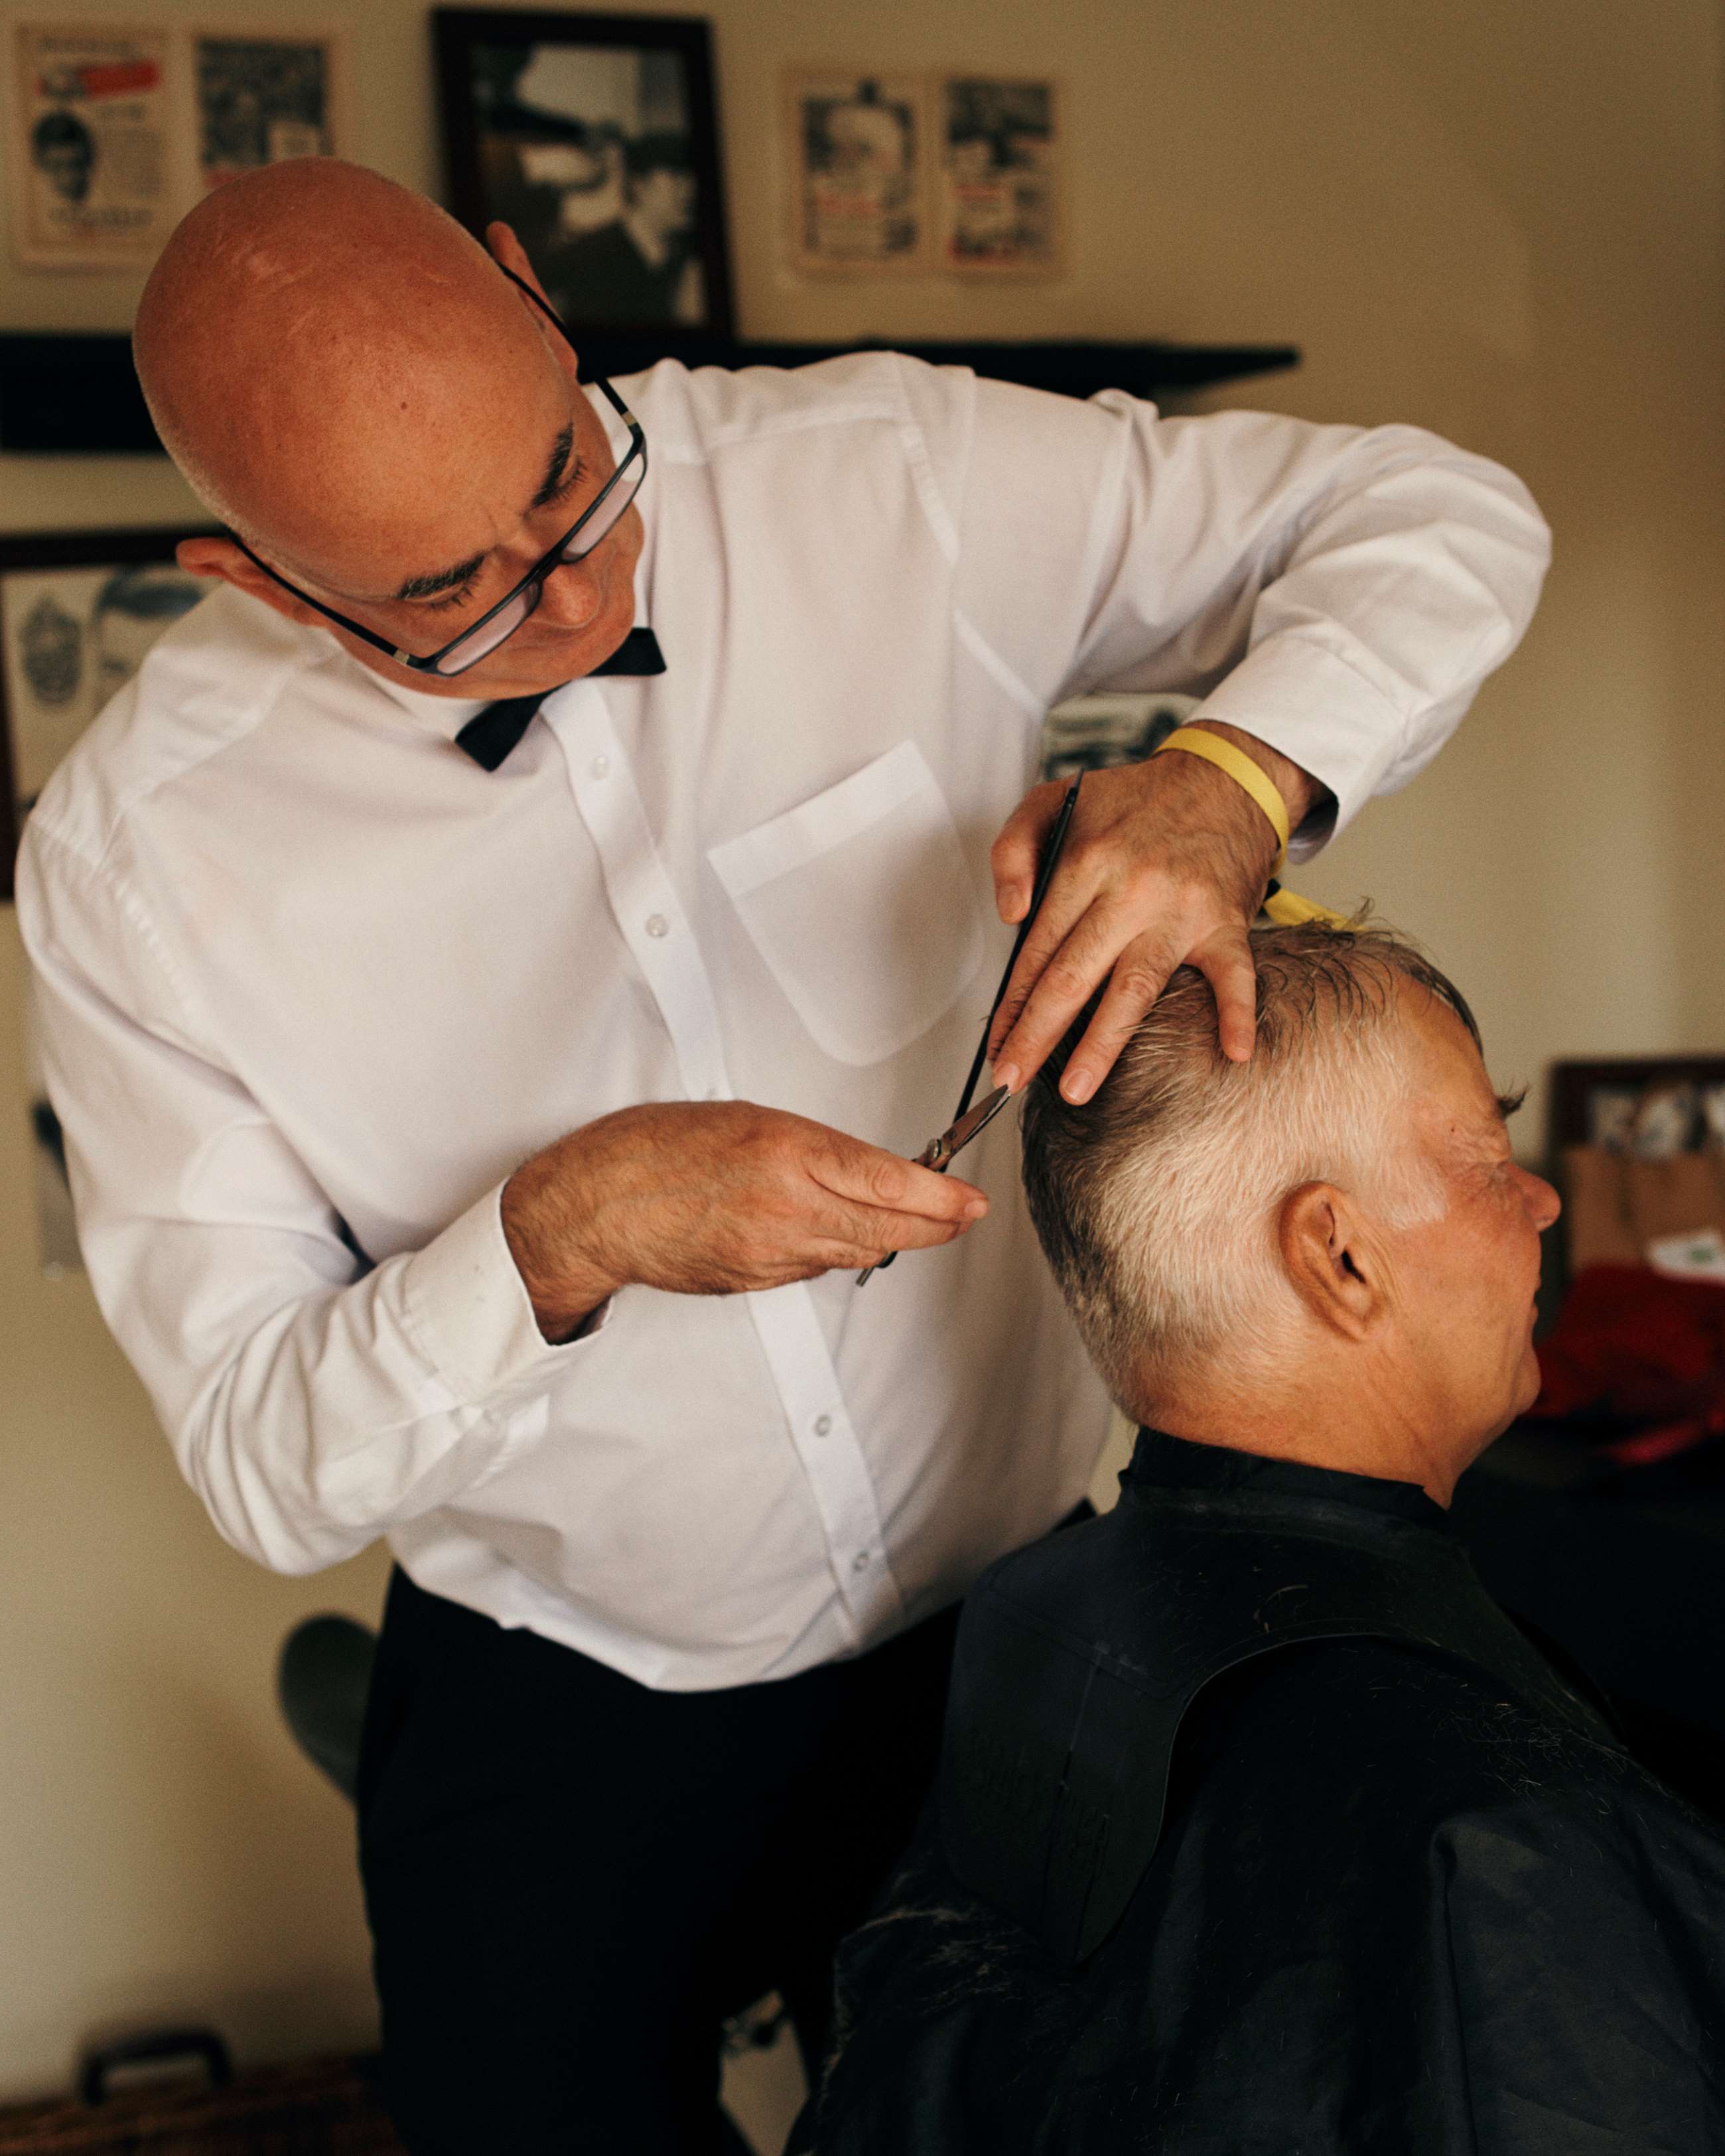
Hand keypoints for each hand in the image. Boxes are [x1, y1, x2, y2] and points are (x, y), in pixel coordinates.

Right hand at [502, 1101, 988, 1339]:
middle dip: (936, 1227)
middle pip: (889, 1231)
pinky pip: (814, 1268)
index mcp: (787, 1154)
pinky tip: (825, 1231)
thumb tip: (866, 1171)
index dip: (942, 1198)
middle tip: (961, 1217)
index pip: (889, 1182)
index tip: (972, 1202)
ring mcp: (772, 1254)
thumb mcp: (748, 1120)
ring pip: (857, 1254)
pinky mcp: (755, 1283)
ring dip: (883, 1237)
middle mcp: (787, 1209)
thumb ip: (813, 1149)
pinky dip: (831, 1251)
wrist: (596, 1206)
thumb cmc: (656, 1150)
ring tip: (899, 1217)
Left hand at [988, 724, 1324, 1099]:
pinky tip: (1233, 1052)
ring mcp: (1180, 911)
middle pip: (1073, 976)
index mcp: (1085, 863)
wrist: (1224, 778)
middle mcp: (1130, 891)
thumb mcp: (1054, 798)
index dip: (1013, 1004)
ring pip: (1135, 987)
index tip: (997, 1044)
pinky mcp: (1225, 923)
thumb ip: (1012, 849)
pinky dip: (1239, 1013)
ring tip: (1077, 1089)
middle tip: (1012, 1079)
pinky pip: (1235, 975)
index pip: (1037, 950)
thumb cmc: (1136, 800)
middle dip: (1037, 1035)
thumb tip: (1010, 915)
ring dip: (1104, 1043)